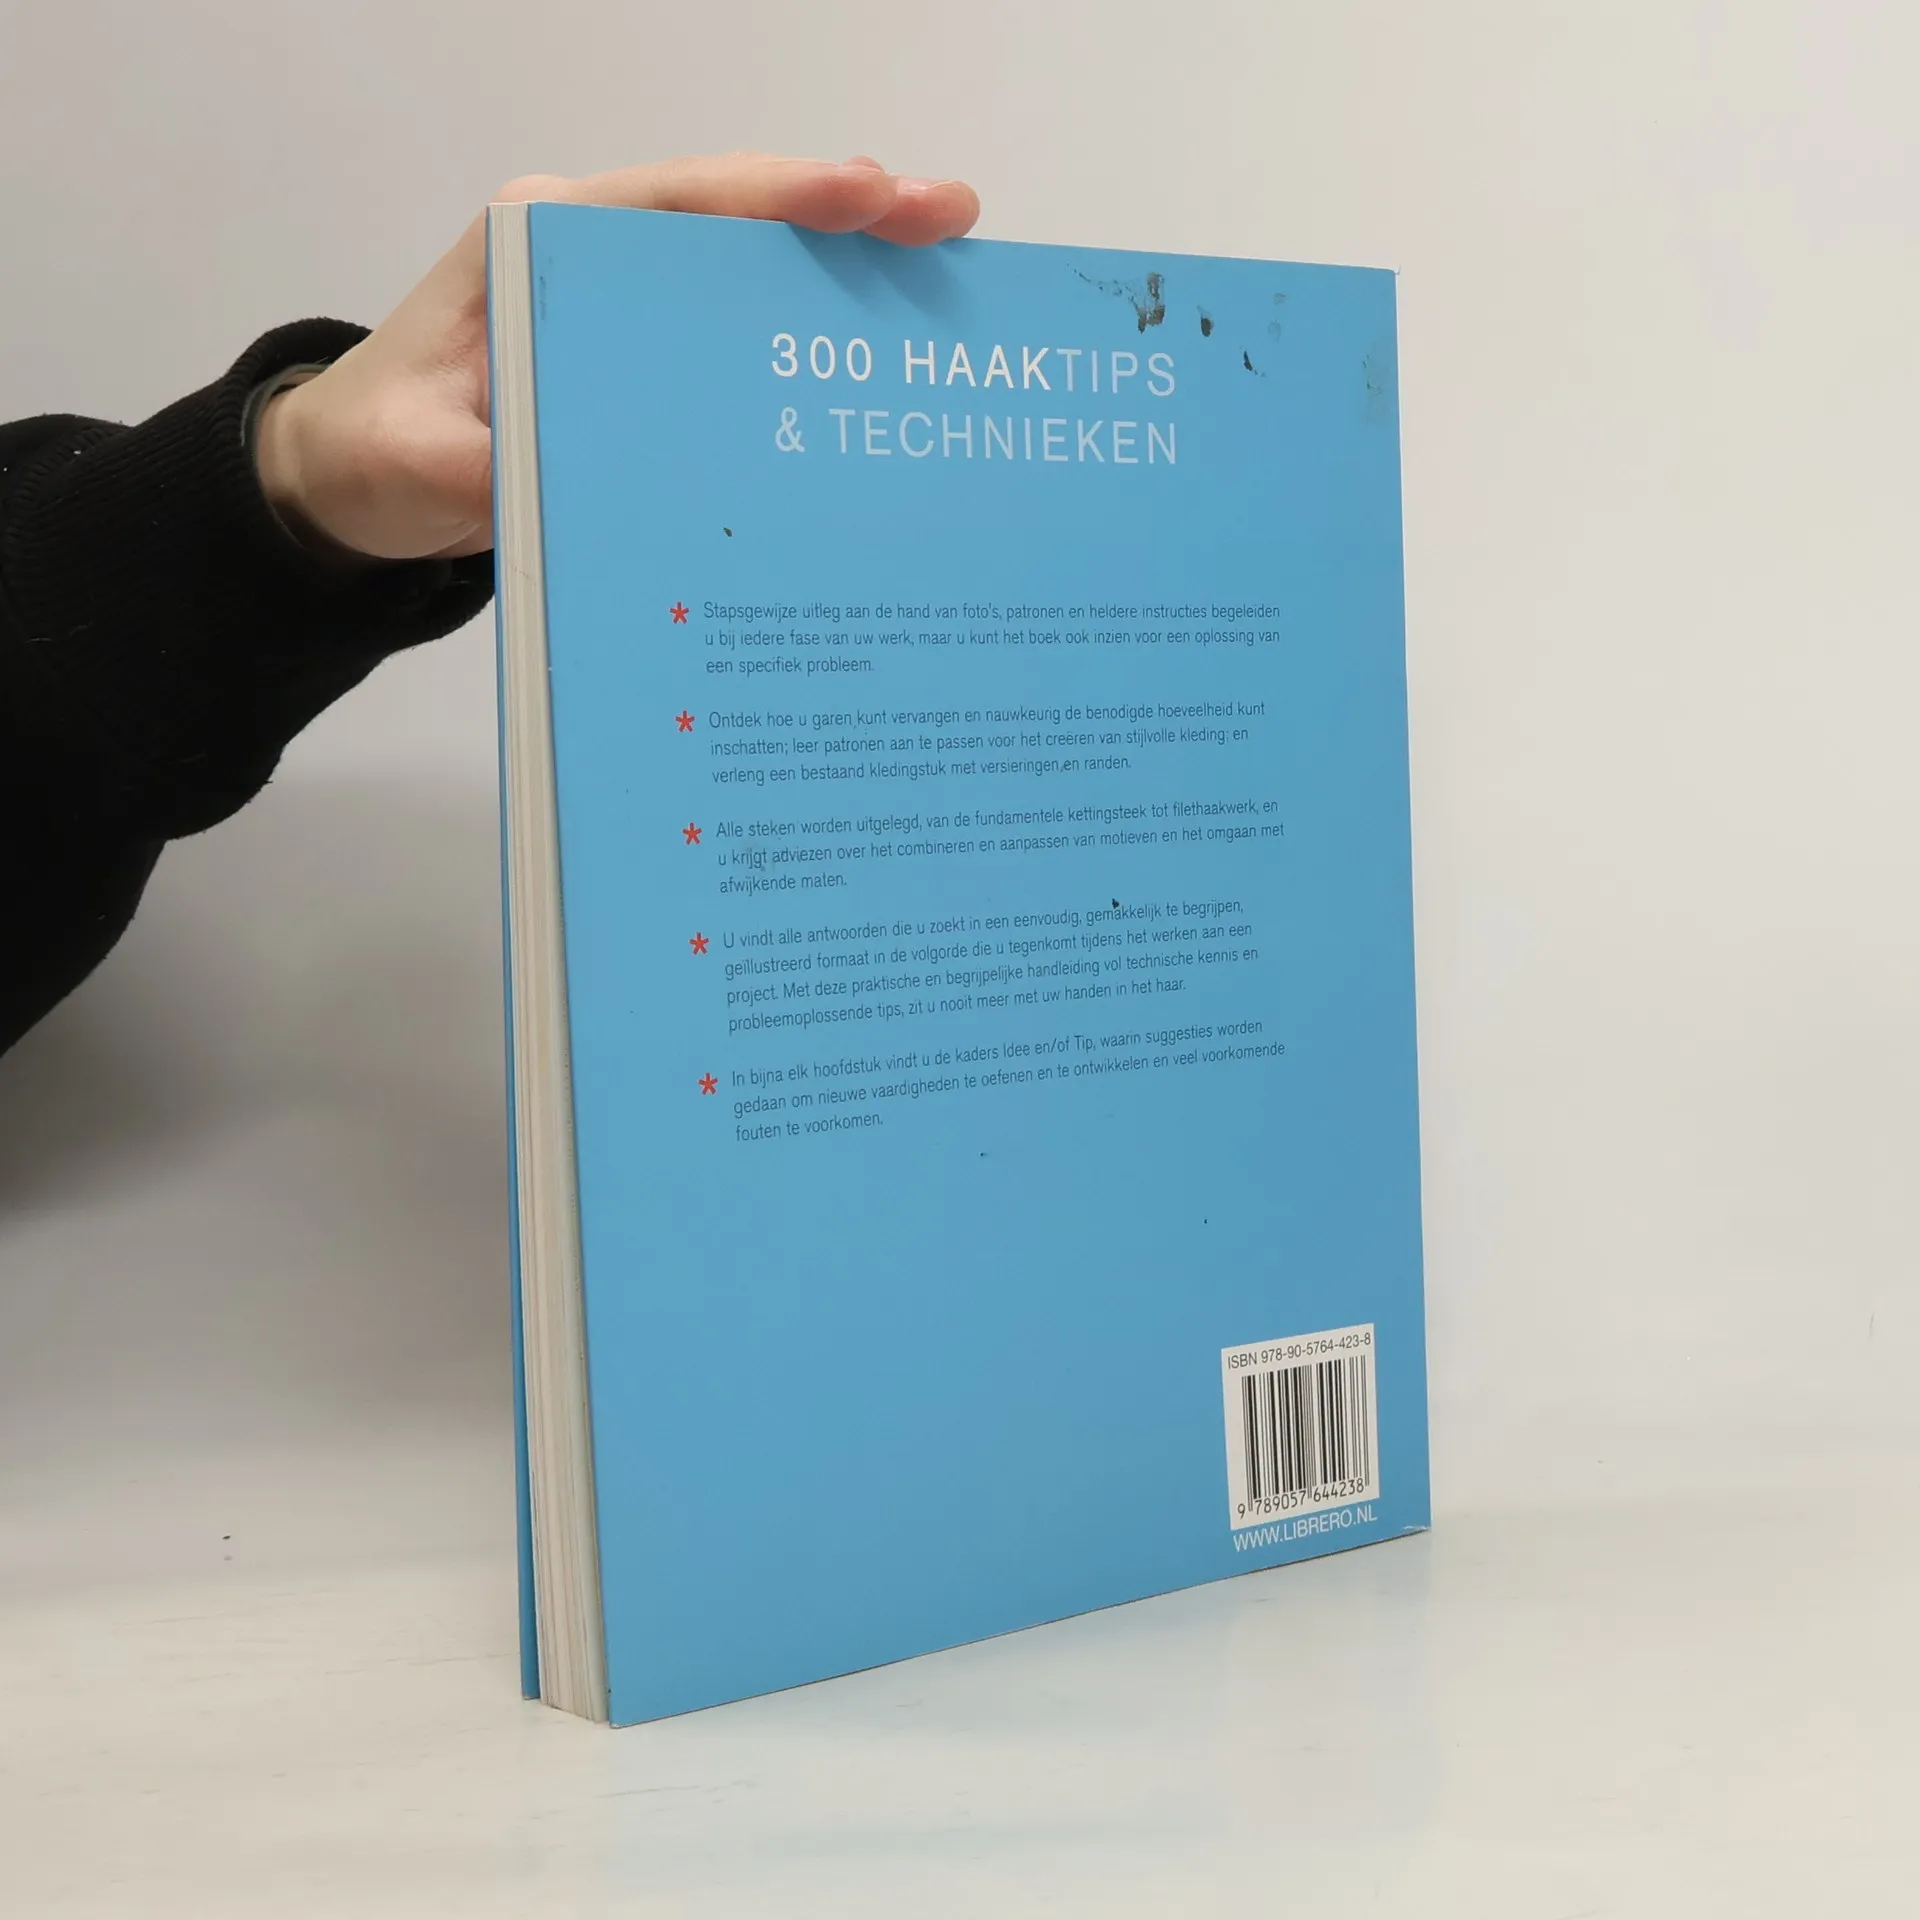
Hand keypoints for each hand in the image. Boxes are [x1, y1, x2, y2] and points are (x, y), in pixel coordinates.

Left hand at [253, 154, 979, 561]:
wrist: (354, 478)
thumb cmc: (377, 450)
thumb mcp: (413, 460)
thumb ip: (484, 465)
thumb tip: (572, 478)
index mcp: (540, 241)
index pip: (676, 199)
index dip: (777, 194)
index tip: (866, 193)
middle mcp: (594, 255)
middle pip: (737, 218)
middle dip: (847, 213)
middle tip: (950, 217)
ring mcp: (625, 305)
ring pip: (750, 268)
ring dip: (846, 268)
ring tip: (946, 266)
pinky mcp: (643, 360)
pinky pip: (737, 333)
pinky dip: (809, 332)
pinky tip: (879, 352)